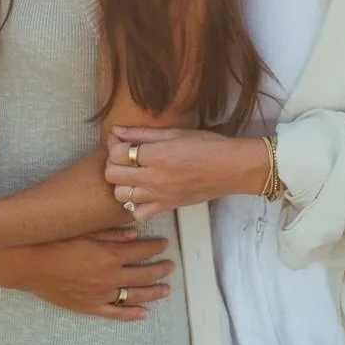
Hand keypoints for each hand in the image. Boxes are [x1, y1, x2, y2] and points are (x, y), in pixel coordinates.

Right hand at [15, 228, 173, 320]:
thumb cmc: (53, 241)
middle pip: (142, 274)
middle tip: (171, 266)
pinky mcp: (89, 307)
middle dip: (159, 269)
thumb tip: (135, 235)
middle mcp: (109, 277)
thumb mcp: (83, 230)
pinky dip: (130, 314)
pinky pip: (115, 313)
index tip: (165, 244)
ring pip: (134, 296)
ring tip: (166, 290)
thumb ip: (111, 233)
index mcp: (109, 254)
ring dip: (152, 293)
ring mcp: (100, 294)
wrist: (28, 264)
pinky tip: (143, 314)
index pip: (141, 251)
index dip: (155, 247)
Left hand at [105, 126, 266, 219]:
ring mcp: (160, 196)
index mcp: (158, 155)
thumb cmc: (207, 145)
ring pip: (120, 195)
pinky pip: (138, 213)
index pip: (117, 153)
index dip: (114, 144)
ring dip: (121, 183)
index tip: (120, 140)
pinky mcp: (167, 207)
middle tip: (124, 155)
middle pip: (113, 175)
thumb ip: (142, 133)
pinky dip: (134, 204)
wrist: (231, 168)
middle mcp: (155, 178)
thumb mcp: (174, 132)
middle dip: (113, 163)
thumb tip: (117, 131)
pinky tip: (142, 192)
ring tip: (132, 173)